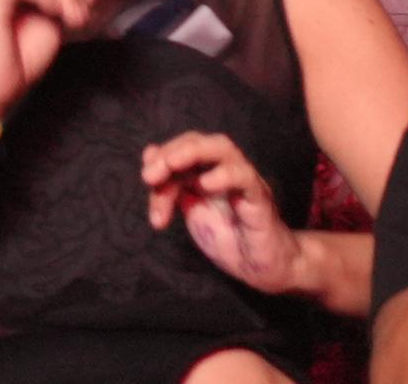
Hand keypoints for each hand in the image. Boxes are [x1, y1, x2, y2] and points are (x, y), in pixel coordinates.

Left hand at [144, 132, 307, 292]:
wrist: (260, 267)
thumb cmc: (229, 237)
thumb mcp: (192, 212)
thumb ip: (172, 187)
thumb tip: (150, 156)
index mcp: (209, 170)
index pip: (183, 150)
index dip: (162, 158)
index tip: (147, 179)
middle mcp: (227, 170)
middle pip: (201, 141)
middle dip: (173, 151)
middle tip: (150, 175)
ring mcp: (244, 182)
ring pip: (223, 148)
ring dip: (192, 153)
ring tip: (171, 166)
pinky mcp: (259, 200)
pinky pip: (245, 178)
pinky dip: (223, 175)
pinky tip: (204, 185)